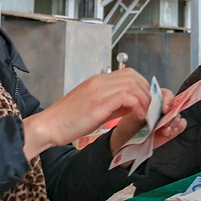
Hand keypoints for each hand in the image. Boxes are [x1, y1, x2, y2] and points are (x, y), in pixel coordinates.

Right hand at [23, 70, 151, 159]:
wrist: (48, 126)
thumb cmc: (68, 121)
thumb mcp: (95, 110)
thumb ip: (114, 105)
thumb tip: (133, 107)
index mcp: (97, 82)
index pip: (128, 74)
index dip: (143, 87)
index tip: (148, 101)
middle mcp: (99, 82)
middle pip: (133, 76)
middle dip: (147, 92)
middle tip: (152, 108)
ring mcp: (98, 90)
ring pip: (132, 84)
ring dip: (145, 99)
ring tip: (147, 114)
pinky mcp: (98, 103)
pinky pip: (126, 97)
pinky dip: (137, 106)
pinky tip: (138, 117)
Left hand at [109, 89, 187, 154]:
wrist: (128, 139)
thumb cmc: (129, 124)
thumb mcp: (135, 112)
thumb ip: (146, 107)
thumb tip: (155, 108)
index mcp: (155, 100)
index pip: (167, 95)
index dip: (168, 100)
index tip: (164, 109)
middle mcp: (163, 108)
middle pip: (175, 107)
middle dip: (171, 116)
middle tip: (163, 125)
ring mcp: (168, 119)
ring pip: (178, 116)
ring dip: (173, 124)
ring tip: (164, 132)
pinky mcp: (172, 129)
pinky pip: (181, 125)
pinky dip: (178, 128)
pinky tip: (168, 133)